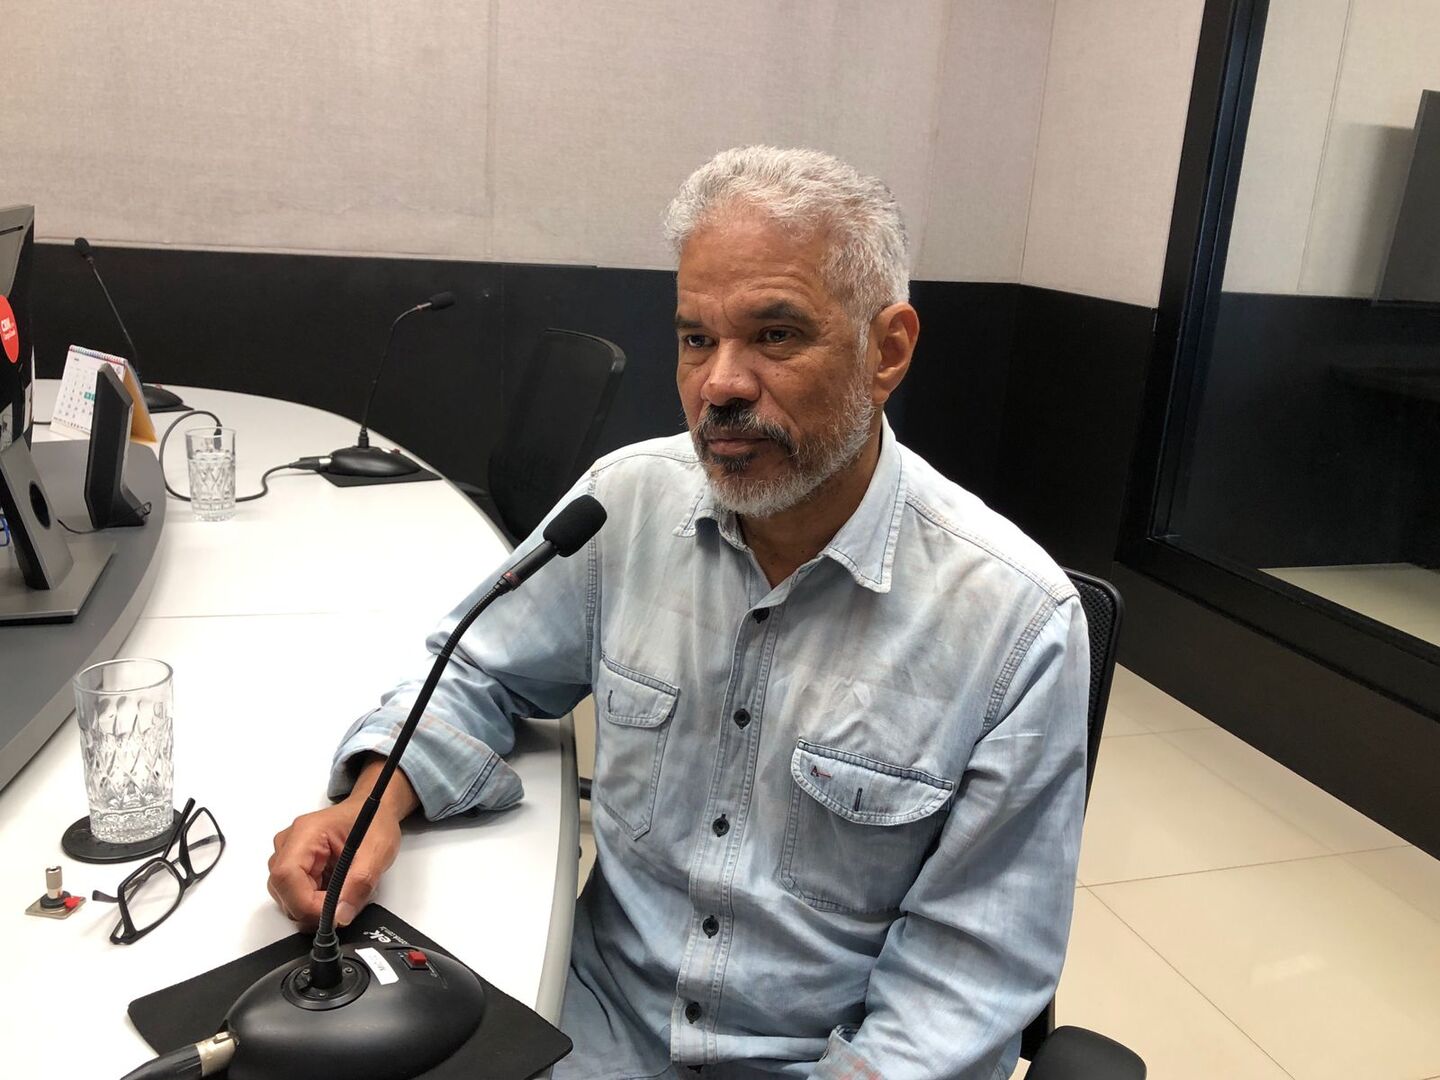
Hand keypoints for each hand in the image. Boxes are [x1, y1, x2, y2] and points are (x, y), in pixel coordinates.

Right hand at [267, 757, 417, 929]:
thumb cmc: (374, 822)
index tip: (333, 915)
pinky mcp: (294, 866)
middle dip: (312, 908)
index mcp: (306, 833)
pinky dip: (316, 900)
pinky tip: (336, 889)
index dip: (305, 903)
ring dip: (315, 905)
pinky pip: (296, 894)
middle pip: (283, 890)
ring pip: (288, 896)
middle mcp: (289, 843)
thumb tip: (340, 916)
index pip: (286, 876)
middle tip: (344, 905)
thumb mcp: (377, 852)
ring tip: (344, 890)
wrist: (375, 811)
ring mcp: (289, 855)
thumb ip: (359, 885)